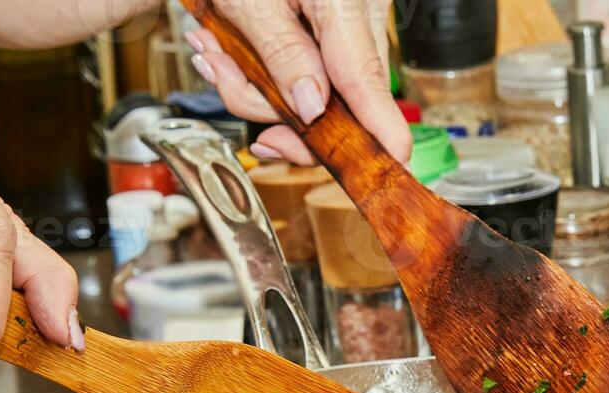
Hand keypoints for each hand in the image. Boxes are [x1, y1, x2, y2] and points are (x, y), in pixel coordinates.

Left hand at [185, 0, 410, 166]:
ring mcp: (352, 23)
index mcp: (346, 4)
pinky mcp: (337, 29)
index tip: (393, 161)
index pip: (368, 81)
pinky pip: (308, 73)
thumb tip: (311, 109)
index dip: (380, 129)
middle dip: (276, 110)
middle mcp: (361, 16)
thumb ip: (282, 54)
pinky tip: (228, 48)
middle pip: (340, 100)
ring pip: (317, 93)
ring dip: (256, 88)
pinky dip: (264, 72)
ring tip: (215, 52)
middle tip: (231, 91)